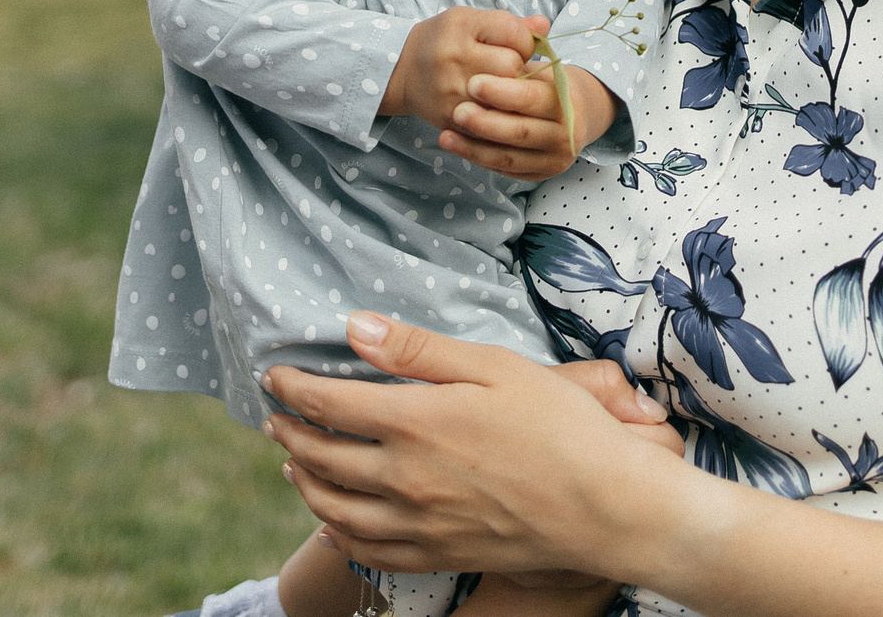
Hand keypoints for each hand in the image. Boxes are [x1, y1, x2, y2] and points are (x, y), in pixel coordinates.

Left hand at [267, 313, 688, 581]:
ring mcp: (419, 524)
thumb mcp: (493, 366)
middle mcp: (405, 478)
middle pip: (321, 458)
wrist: (607, 508)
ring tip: (293, 465)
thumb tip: (353, 327)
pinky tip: (334, 522)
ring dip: (304, 483)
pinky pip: (367, 552)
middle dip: (289, 435)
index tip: (274, 377)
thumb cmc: (560, 427)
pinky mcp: (439, 554)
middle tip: (274, 420)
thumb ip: (418, 350)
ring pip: (334, 509)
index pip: (328, 404)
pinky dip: (337, 534)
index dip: (292, 388)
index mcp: (415, 423)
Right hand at [383, 9, 542, 132]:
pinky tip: (494, 109)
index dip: (524, 42)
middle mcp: (453, 56)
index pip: (514, 33)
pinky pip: (489, 123)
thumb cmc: (444, 40)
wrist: (401, 70)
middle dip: (518, 70)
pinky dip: (499, 117)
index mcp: (461, 26)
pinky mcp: (449, 117)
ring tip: (503, 90)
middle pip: (511, 67)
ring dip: (510, 96)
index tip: (515, 46)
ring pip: (503, 99)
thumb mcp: (471, 21)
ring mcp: (450, 90)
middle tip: (509, 71)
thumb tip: (545, 26)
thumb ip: (509, 23)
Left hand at [441, 66, 614, 181]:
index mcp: (568, 102)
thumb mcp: (543, 66)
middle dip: (486, 123)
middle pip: (521, 132)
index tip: (473, 82)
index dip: (503, 92)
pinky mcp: (539, 175)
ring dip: (474, 146)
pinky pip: (504, 170)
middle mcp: (566, 135)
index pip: (533, 98)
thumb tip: (535, 21)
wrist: (574, 116)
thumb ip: (531, 49)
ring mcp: (554, 159)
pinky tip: (454, 145)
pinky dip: (477, 158)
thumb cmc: (548, 85)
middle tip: (457, 111)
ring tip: (446, 134)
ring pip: (509, 157)